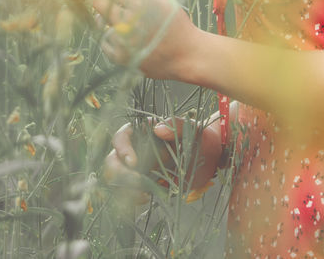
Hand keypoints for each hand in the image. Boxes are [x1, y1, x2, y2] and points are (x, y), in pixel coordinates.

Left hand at [90, 0, 198, 80]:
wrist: (185, 56)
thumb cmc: (175, 23)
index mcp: (138, 4)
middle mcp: (127, 23)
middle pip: (97, 0)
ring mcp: (121, 42)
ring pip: (99, 20)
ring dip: (105, 14)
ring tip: (121, 14)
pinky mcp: (119, 56)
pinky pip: (104, 39)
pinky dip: (110, 33)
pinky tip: (124, 32)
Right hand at [103, 118, 222, 199]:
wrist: (209, 157)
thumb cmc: (199, 137)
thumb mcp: (191, 128)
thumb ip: (175, 124)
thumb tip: (158, 128)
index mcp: (142, 131)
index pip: (121, 137)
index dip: (122, 149)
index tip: (133, 162)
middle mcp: (135, 148)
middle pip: (114, 160)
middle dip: (120, 173)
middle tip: (138, 183)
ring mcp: (139, 167)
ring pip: (118, 178)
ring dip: (125, 188)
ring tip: (143, 194)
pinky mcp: (145, 182)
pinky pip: (131, 191)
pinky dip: (134, 197)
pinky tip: (146, 197)